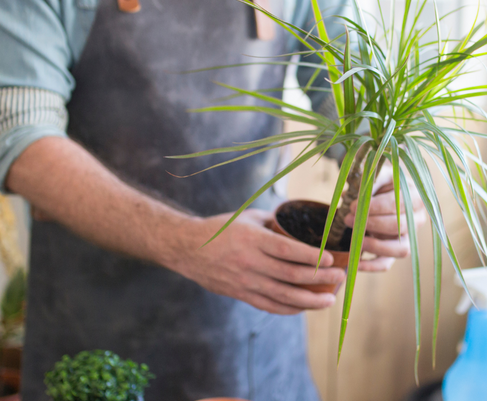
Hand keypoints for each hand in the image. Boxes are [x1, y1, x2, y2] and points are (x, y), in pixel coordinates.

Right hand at [168, 209, 345, 314]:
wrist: (188, 248)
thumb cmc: (219, 229)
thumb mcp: (246, 218)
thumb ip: (272, 222)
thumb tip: (297, 226)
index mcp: (252, 240)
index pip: (288, 251)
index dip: (311, 257)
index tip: (331, 259)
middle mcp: (250, 263)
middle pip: (291, 275)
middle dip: (320, 279)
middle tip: (340, 278)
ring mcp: (245, 282)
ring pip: (284, 296)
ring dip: (310, 300)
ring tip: (330, 299)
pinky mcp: (241, 294)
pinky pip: (270, 306)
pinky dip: (290, 309)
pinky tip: (305, 307)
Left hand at [345, 161, 426, 271]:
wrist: (377, 190)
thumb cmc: (376, 181)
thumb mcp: (375, 174)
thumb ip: (371, 179)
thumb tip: (362, 191)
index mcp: (414, 195)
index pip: (397, 203)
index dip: (374, 207)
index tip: (353, 205)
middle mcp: (418, 218)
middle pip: (399, 226)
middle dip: (371, 224)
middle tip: (349, 219)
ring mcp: (409, 236)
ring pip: (401, 249)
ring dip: (374, 245)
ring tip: (355, 238)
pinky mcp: (395, 250)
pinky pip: (388, 264)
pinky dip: (371, 266)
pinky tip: (354, 262)